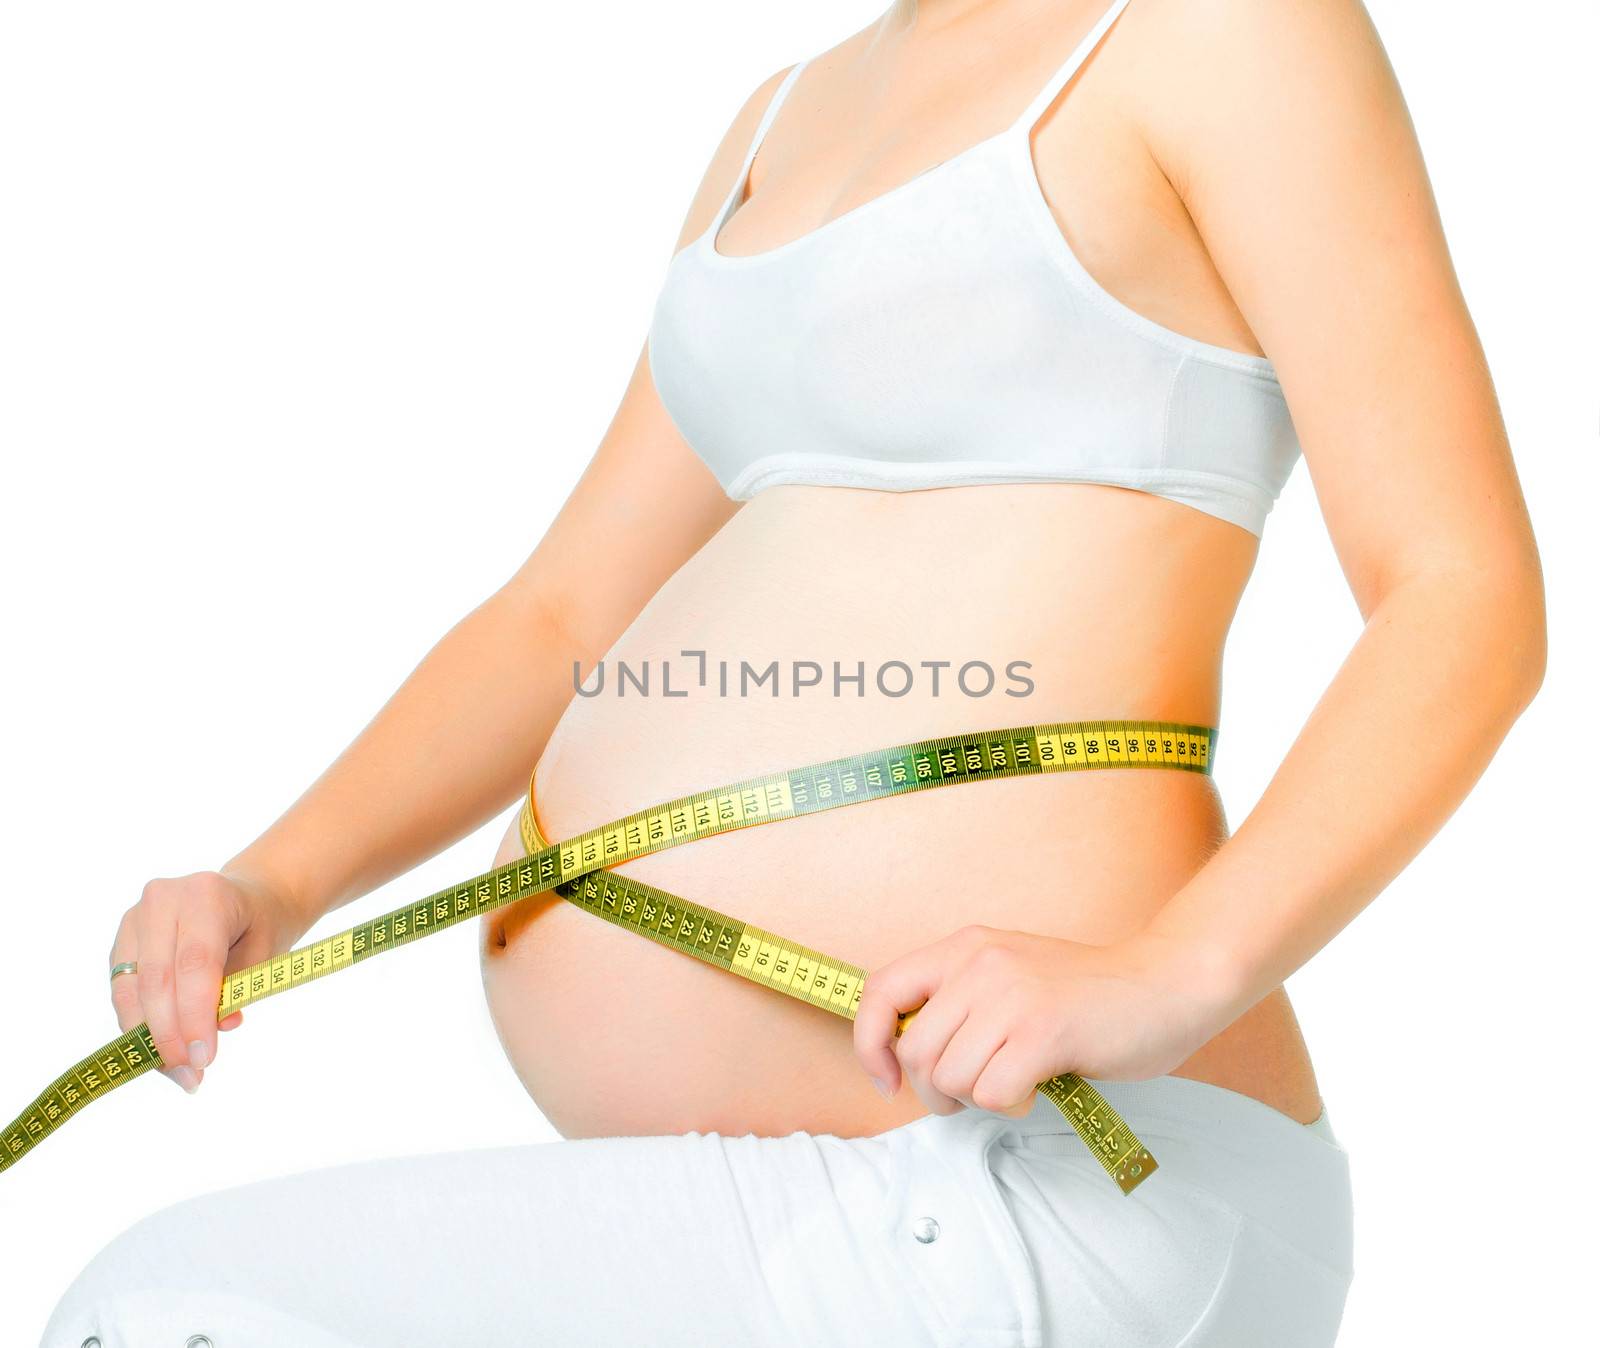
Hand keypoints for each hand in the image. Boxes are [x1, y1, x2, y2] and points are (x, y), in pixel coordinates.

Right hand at [107, 867, 311, 1092]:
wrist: (247, 897)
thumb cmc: (260, 925)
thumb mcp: (266, 952)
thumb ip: (238, 988)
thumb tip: (217, 1028)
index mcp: (205, 895)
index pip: (195, 963)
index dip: (195, 1016)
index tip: (204, 1059)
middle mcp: (162, 900)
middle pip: (157, 980)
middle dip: (171, 1036)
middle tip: (191, 1076)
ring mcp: (134, 919)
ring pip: (131, 991)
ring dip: (150, 1039)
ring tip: (178, 1073)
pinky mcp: (121, 941)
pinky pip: (124, 992)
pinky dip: (140, 1026)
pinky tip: (161, 1054)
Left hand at [854, 923, 1239, 1117]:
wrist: (1165, 984)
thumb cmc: (1088, 994)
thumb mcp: (1010, 975)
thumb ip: (961, 1001)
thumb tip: (908, 1057)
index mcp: (965, 947)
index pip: (880, 991)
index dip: (870, 1043)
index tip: (888, 1079)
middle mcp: (980, 964)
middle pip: (914, 1051)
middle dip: (935, 1090)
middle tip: (976, 1091)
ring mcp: (1011, 996)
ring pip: (949, 1078)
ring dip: (978, 1098)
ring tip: (1017, 1081)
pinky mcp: (1042, 1032)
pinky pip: (991, 1094)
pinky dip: (1010, 1105)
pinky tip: (1039, 1086)